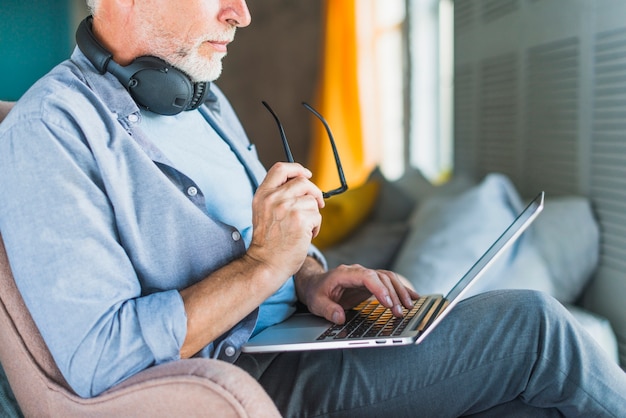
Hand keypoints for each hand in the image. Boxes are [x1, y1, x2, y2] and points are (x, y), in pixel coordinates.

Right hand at [245, 162, 324, 281]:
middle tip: (316, 204)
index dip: (297, 168)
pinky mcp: (300, 220)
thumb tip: (302, 182)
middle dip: (314, 193)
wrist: (265, 264)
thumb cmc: (268, 242)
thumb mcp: (263, 212)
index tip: (306, 174)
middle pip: (303, 182)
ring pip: (312, 201)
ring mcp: (287, 208)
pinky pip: (317, 216)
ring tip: (304, 228)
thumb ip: (276, 196)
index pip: (280, 168)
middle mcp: (273, 198)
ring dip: (313, 214)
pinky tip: (305, 236)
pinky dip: (316, 227)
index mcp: (262, 194)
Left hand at [298, 264, 419, 323]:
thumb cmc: (316, 292)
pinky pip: (388, 282)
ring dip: (400, 291)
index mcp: (344, 273)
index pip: (367, 276)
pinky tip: (413, 298)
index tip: (388, 303)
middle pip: (381, 277)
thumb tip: (340, 317)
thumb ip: (327, 309)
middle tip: (400, 312)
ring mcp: (365, 276)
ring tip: (409, 307)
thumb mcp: (316, 302)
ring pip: (388, 278)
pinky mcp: (371, 282)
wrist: (315, 283)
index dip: (379, 289)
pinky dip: (401, 289)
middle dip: (393, 294)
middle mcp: (358, 271)